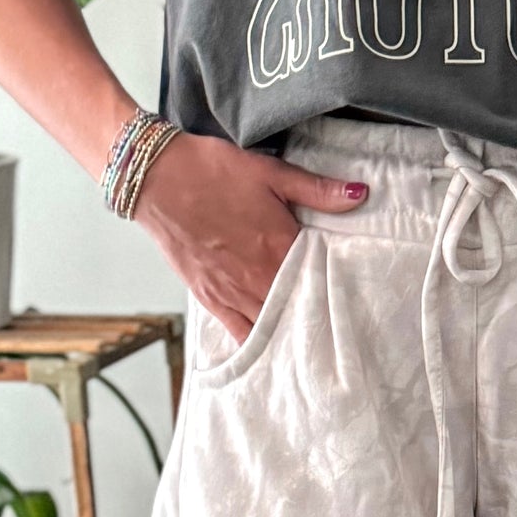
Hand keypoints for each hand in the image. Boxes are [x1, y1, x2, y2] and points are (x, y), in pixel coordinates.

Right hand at [133, 133, 366, 340]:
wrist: (156, 178)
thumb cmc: (212, 171)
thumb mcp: (270, 172)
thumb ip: (317, 190)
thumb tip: (361, 194)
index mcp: (280, 246)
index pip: (321, 280)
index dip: (338, 289)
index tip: (355, 297)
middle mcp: (259, 277)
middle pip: (300, 309)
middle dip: (318, 315)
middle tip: (339, 324)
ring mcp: (233, 292)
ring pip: (274, 326)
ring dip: (292, 331)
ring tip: (311, 338)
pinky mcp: (210, 299)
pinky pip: (241, 333)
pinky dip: (260, 342)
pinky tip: (274, 346)